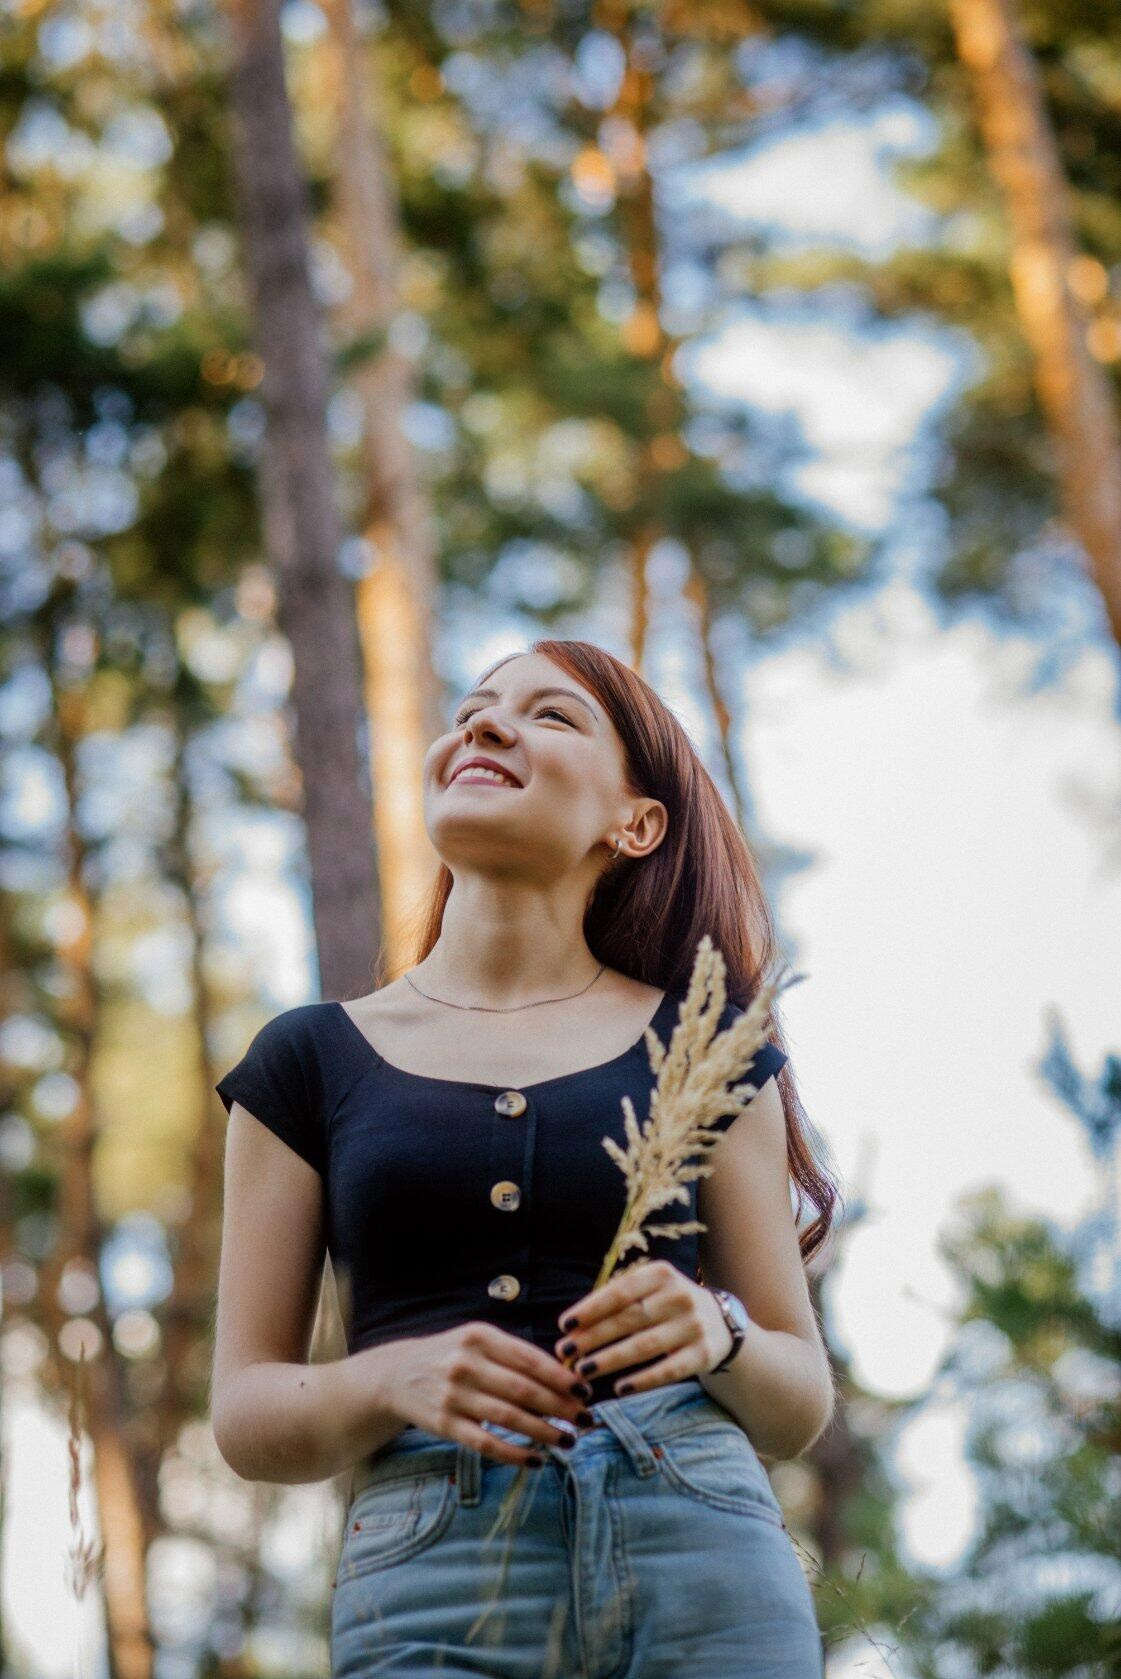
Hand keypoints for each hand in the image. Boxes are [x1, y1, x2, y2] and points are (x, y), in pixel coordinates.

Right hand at [378, 1322, 594, 1467]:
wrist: (398, 1374)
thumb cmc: (452, 1356)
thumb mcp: (477, 1341)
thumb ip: (515, 1354)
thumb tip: (565, 1377)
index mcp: (479, 1336)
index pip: (529, 1358)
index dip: (560, 1377)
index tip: (584, 1391)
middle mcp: (466, 1364)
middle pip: (523, 1390)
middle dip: (560, 1407)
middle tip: (586, 1419)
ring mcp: (453, 1395)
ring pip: (509, 1418)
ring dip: (545, 1432)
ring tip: (569, 1440)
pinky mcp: (445, 1424)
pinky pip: (486, 1443)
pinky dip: (514, 1454)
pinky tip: (536, 1460)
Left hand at [554, 1259, 733, 1395]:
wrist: (722, 1322)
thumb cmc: (669, 1306)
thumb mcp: (651, 1290)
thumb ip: (618, 1302)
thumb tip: (573, 1328)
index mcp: (661, 1274)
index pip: (620, 1291)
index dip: (591, 1309)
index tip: (564, 1325)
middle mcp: (679, 1296)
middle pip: (628, 1319)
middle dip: (593, 1337)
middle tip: (565, 1352)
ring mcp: (694, 1325)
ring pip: (644, 1346)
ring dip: (610, 1359)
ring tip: (583, 1371)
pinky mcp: (704, 1353)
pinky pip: (668, 1370)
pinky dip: (642, 1380)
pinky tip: (619, 1388)